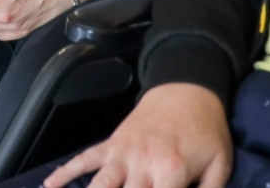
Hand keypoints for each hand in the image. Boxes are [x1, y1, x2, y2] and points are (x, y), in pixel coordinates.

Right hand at [44, 83, 230, 187]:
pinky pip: (84, 159)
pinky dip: (64, 172)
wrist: (185, 91)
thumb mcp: (220, 164)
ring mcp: (122, 153)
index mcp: (170, 171)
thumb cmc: (205, 129)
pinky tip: (49, 185)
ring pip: (99, 184)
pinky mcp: (111, 144)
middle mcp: (141, 163)